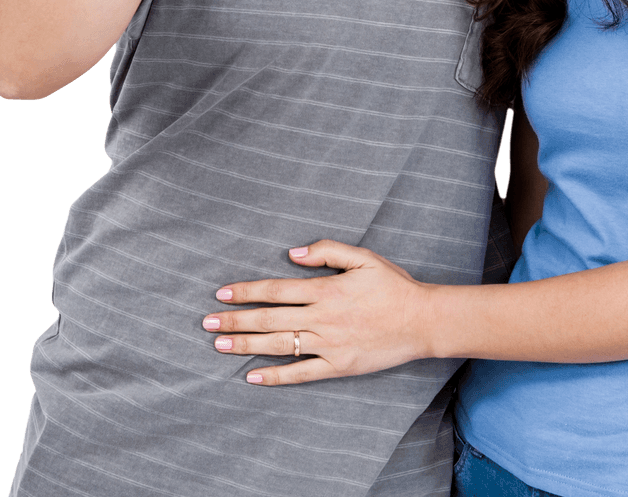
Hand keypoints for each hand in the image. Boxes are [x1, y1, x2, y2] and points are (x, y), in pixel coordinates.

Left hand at [202, 241, 433, 384]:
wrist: (421, 320)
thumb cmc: (393, 286)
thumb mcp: (364, 257)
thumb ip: (328, 251)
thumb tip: (294, 252)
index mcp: (326, 290)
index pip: (276, 290)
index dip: (247, 292)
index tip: (222, 294)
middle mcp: (322, 318)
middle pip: (269, 319)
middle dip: (235, 321)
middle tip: (206, 323)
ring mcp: (328, 345)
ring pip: (279, 345)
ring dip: (246, 346)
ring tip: (219, 345)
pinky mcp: (337, 366)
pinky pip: (300, 374)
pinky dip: (275, 376)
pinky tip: (252, 376)